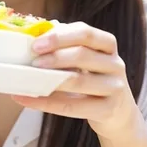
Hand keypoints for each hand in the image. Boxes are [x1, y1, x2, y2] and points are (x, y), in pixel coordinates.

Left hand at [13, 22, 139, 141]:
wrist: (118, 113)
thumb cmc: (94, 80)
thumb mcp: (87, 60)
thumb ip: (66, 48)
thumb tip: (33, 41)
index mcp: (107, 45)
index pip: (85, 33)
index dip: (59, 37)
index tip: (36, 44)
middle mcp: (115, 64)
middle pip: (83, 55)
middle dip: (54, 57)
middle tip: (33, 63)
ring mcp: (115, 87)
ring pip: (79, 81)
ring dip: (50, 80)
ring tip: (29, 81)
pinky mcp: (108, 110)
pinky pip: (73, 107)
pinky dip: (47, 104)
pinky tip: (28, 101)